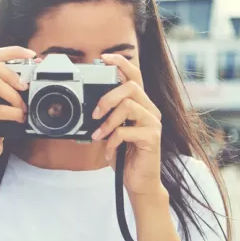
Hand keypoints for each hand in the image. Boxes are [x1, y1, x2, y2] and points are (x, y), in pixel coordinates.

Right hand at [0, 46, 33, 164]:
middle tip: (24, 86)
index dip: (12, 52)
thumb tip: (34, 64)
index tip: (31, 55)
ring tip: (22, 108)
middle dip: (11, 71)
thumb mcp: (2, 99)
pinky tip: (19, 119)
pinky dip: (14, 113)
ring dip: (15, 96)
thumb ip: (11, 82)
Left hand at [91, 54, 166, 205]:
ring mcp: (153, 123)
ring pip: (128, 106)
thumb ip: (105, 118)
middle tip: (94, 114)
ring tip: (98, 136)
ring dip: (108, 122)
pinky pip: (127, 130)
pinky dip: (113, 140)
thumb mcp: (111, 133)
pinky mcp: (152, 137)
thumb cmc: (125, 156)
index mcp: (140, 105)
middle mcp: (150, 110)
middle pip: (131, 87)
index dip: (121, 63)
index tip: (104, 58)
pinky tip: (109, 151)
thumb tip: (86, 109)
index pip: (135, 76)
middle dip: (107, 98)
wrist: (139, 182)